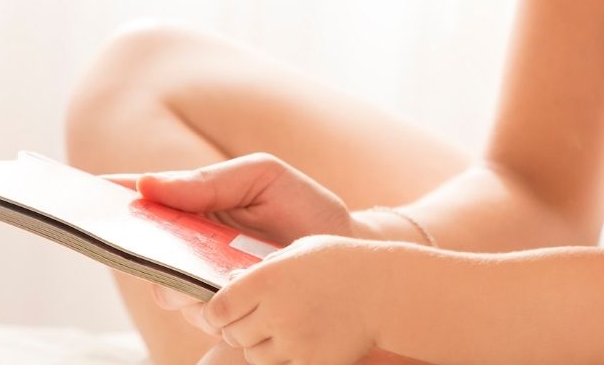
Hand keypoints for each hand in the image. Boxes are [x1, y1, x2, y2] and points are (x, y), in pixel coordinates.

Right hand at [105, 153, 353, 333]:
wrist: (345, 255)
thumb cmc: (303, 208)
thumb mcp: (263, 177)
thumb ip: (210, 180)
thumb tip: (149, 184)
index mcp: (195, 204)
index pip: (141, 198)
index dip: (106, 196)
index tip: (77, 193)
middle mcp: (189, 247)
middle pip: (139, 250)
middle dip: (123, 242)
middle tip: (117, 234)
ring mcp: (202, 283)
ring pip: (164, 288)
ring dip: (170, 277)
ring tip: (196, 262)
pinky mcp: (223, 315)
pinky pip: (198, 313)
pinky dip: (203, 303)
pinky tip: (222, 289)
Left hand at [204, 234, 382, 364]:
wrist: (386, 290)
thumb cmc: (342, 262)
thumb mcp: (300, 250)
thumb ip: (264, 267)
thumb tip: (231, 282)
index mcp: (267, 279)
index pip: (218, 308)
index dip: (218, 310)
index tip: (225, 309)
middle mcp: (274, 312)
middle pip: (233, 334)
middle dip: (239, 326)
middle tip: (258, 315)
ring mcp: (292, 341)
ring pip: (253, 354)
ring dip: (260, 343)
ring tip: (283, 324)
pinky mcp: (309, 363)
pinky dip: (284, 355)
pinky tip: (301, 337)